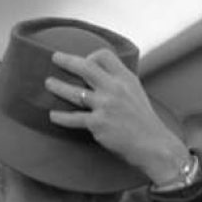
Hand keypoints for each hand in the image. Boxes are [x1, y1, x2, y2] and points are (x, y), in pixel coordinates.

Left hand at [45, 50, 189, 186]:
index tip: (85, 61)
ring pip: (74, 92)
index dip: (91, 56)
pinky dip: (61, 117)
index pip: (104, 56)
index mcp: (126, 79)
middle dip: (67, 61)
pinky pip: (74, 118)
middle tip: (55, 57)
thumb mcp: (136, 94)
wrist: (154, 145)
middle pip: (86, 67)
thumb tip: (102, 80)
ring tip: (48, 83)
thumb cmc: (144, 122)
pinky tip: (52, 116)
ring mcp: (105, 106)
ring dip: (58, 86)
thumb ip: (120, 85)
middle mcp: (115, 89)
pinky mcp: (98, 124)